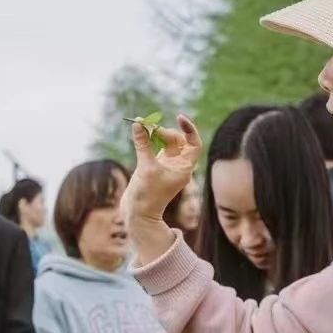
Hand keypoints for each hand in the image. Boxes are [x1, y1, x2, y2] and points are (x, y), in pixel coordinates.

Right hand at [122, 115, 204, 260]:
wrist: (138, 215)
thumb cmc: (146, 196)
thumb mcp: (145, 168)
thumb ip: (143, 144)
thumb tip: (138, 123)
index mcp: (184, 168)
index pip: (194, 143)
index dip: (189, 129)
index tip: (179, 117)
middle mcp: (179, 166)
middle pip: (178, 140)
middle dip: (165, 131)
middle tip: (149, 128)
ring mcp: (168, 166)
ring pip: (167, 142)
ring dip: (157, 133)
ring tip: (144, 128)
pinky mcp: (157, 166)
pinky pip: (158, 147)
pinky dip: (151, 139)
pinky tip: (142, 133)